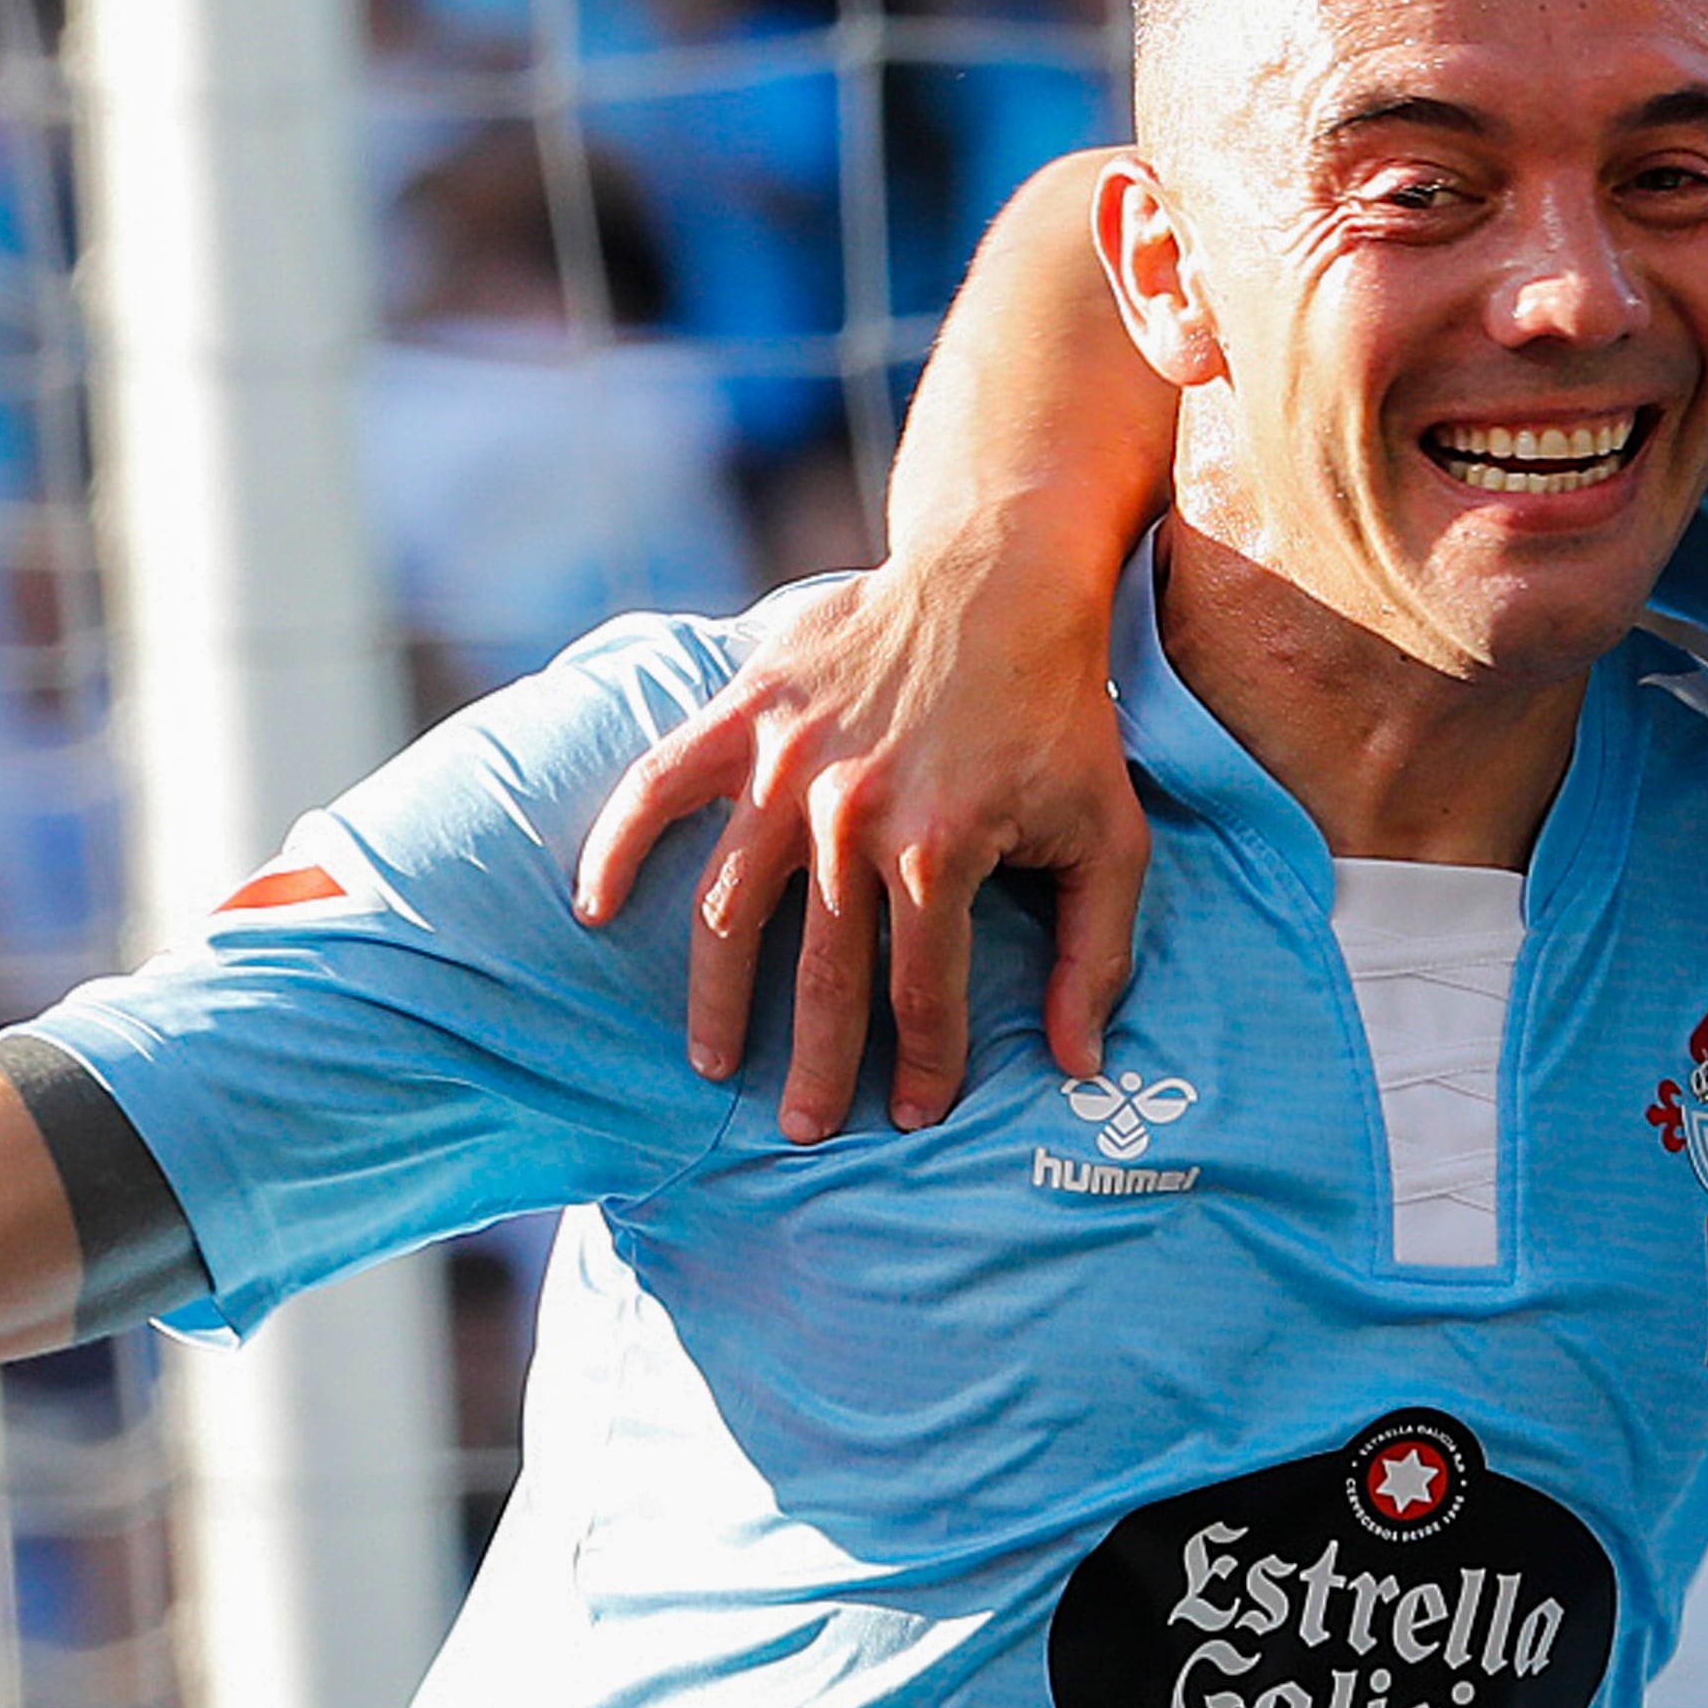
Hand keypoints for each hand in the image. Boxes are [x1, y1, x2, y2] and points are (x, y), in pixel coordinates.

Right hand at [571, 558, 1147, 1139]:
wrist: (1002, 579)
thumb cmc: (1062, 716)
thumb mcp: (1110, 835)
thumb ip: (1096, 955)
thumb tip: (1079, 1065)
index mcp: (940, 848)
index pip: (923, 991)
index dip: (922, 1064)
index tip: (914, 1116)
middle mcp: (851, 813)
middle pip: (820, 972)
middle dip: (813, 1064)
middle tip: (803, 1127)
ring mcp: (786, 762)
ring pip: (730, 907)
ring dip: (717, 995)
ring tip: (713, 1059)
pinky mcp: (744, 710)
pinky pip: (658, 787)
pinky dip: (616, 847)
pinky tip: (596, 910)